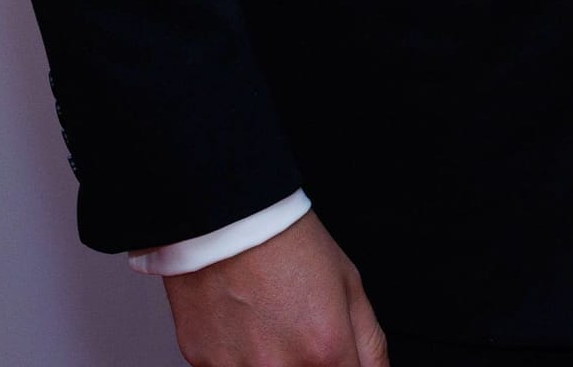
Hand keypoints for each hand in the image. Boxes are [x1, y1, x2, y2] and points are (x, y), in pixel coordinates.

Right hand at [163, 211, 388, 366]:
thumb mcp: (350, 285)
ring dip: (271, 361)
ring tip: (269, 327)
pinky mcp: (203, 365)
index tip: (334, 355)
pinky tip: (242, 328)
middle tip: (298, 331)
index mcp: (325, 350)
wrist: (231, 220)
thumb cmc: (290, 245)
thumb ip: (369, 345)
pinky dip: (238, 359)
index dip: (340, 365)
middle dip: (306, 362)